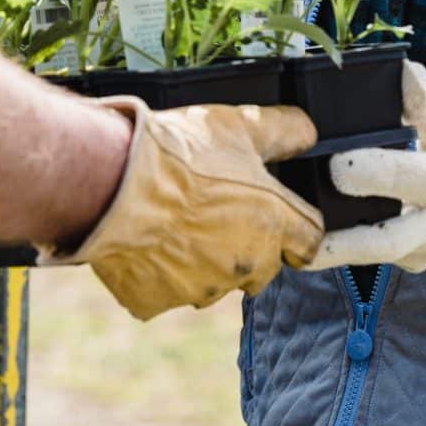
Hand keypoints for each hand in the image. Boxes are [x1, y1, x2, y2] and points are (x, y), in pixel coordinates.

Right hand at [41, 99, 323, 319]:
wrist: (115, 182)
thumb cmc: (179, 152)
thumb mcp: (240, 125)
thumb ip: (285, 131)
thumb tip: (309, 133)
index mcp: (273, 223)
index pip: (310, 241)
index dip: (296, 227)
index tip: (282, 217)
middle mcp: (245, 264)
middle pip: (262, 266)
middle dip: (248, 245)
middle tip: (216, 211)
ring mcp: (200, 288)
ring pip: (213, 281)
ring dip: (203, 260)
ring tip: (174, 220)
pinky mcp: (157, 301)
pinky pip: (162, 291)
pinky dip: (157, 273)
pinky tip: (144, 240)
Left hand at [298, 63, 425, 271]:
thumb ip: (425, 102)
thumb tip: (402, 71)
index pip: (412, 178)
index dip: (374, 173)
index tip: (337, 162)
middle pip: (386, 241)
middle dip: (341, 240)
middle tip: (297, 225)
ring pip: (373, 257)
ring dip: (330, 250)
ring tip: (283, 239)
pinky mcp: (413, 264)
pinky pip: (374, 258)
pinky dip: (341, 248)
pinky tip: (304, 235)